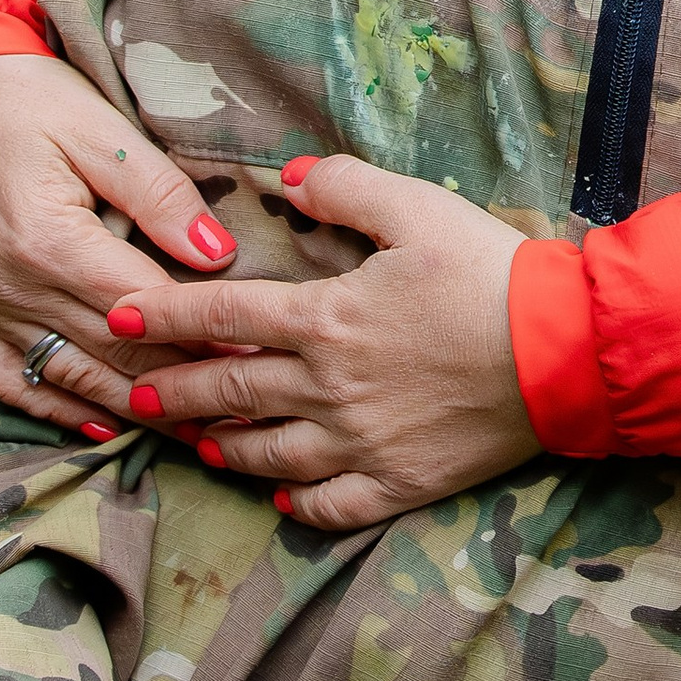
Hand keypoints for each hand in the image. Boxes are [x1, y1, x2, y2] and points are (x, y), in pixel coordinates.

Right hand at [0, 53, 239, 429]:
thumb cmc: (38, 103)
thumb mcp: (106, 133)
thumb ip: (162, 197)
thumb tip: (219, 258)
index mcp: (49, 242)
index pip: (144, 308)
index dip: (202, 335)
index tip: (256, 354)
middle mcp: (12, 286)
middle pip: (113, 352)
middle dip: (181, 384)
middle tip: (242, 408)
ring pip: (70, 377)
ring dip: (132, 409)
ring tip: (193, 432)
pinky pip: (11, 379)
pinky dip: (57, 406)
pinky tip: (100, 423)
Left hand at [105, 157, 537, 525]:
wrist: (564, 351)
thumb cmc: (490, 273)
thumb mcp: (417, 207)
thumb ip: (345, 185)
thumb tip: (287, 177)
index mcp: (325, 317)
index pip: (219, 315)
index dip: (161, 316)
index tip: (116, 318)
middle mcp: (327, 386)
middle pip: (228, 389)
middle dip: (174, 391)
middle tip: (136, 395)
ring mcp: (359, 441)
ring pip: (266, 451)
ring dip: (223, 445)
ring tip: (198, 444)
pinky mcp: (398, 481)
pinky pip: (328, 503)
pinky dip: (295, 499)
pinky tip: (279, 492)